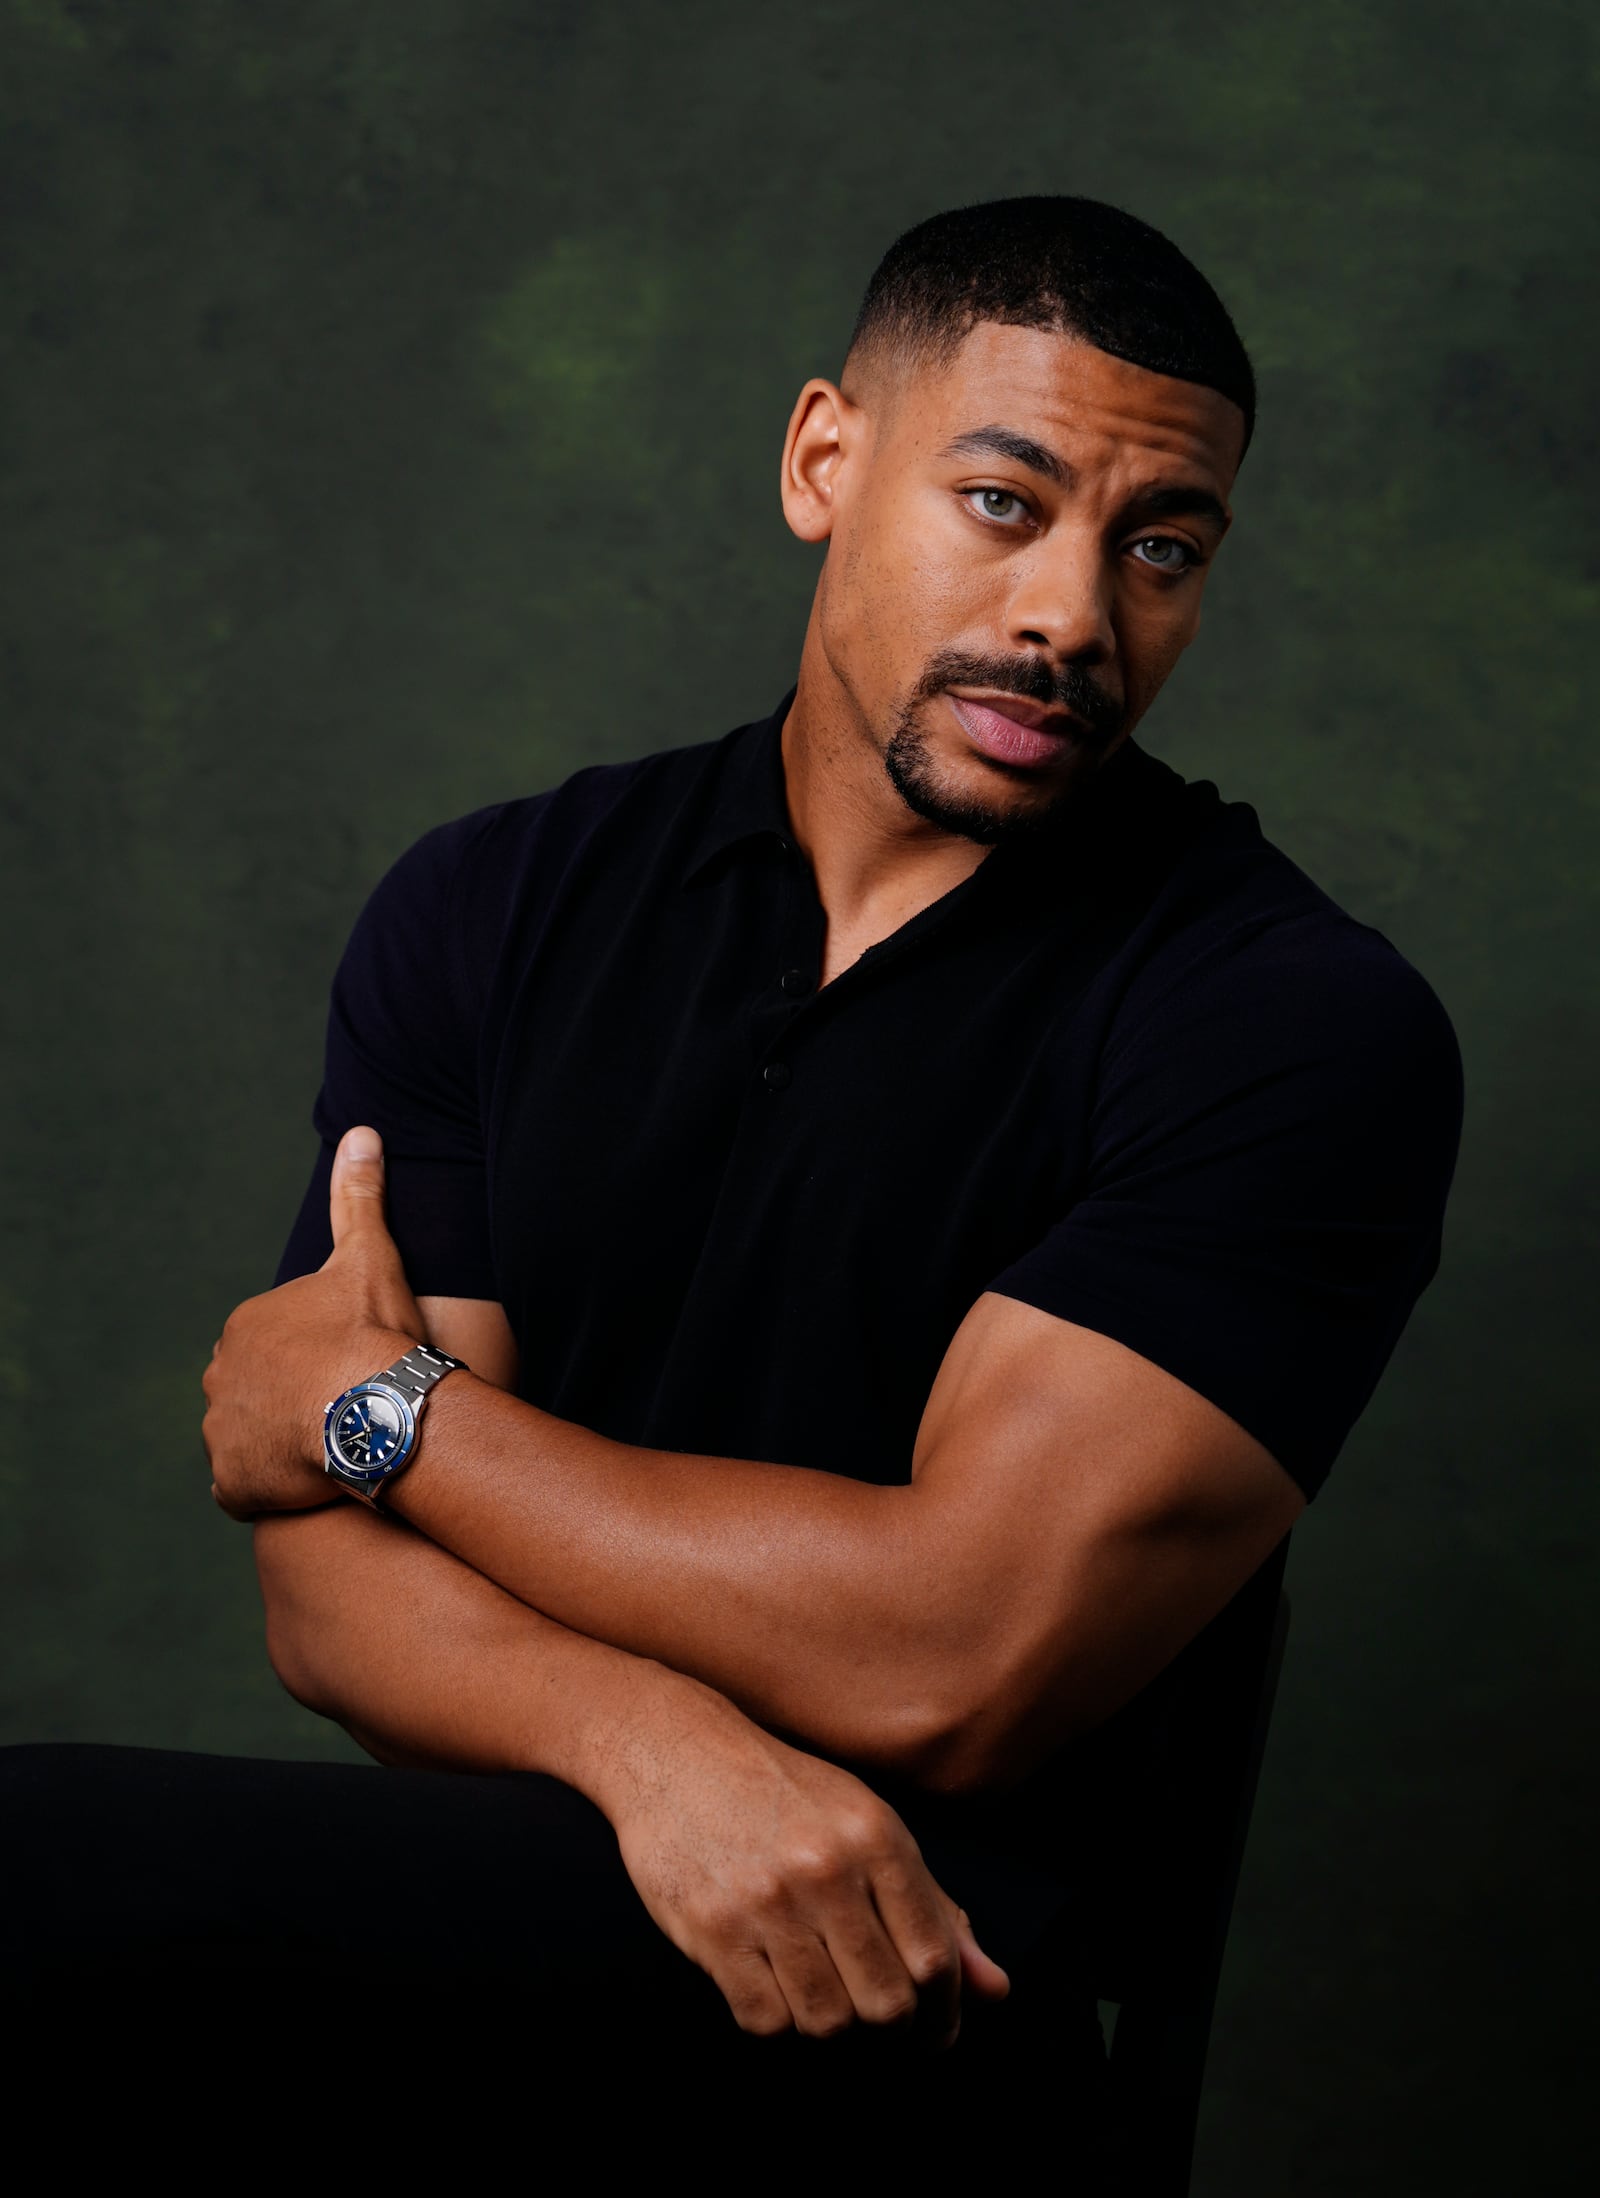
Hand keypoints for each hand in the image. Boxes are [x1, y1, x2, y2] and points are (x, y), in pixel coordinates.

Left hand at [203, 1125, 423, 1520]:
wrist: (375, 1412)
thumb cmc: (371, 1333)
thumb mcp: (369, 1256)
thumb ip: (359, 1196)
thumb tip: (361, 1132)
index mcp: (247, 1324)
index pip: (275, 1342)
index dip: (316, 1354)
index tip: (351, 1364)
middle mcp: (220, 1376)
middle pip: (257, 1389)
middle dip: (291, 1398)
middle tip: (345, 1406)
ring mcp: (221, 1433)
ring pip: (249, 1437)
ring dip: (280, 1442)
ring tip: (334, 1443)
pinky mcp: (231, 1485)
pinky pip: (244, 1488)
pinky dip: (269, 1486)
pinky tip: (312, 1479)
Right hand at [597, 1673, 1008, 2048]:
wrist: (676, 1752)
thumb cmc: (782, 1792)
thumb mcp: (866, 1826)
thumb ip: (932, 1908)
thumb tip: (995, 1990)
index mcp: (876, 1837)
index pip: (935, 1959)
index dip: (946, 2013)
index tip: (937, 2033)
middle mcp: (827, 1869)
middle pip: (887, 2004)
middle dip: (892, 2033)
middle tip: (881, 2030)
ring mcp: (766, 1902)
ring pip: (828, 2023)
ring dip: (833, 2028)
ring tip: (825, 2000)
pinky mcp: (712, 1929)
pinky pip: (764, 2021)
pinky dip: (778, 2021)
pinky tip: (776, 1989)